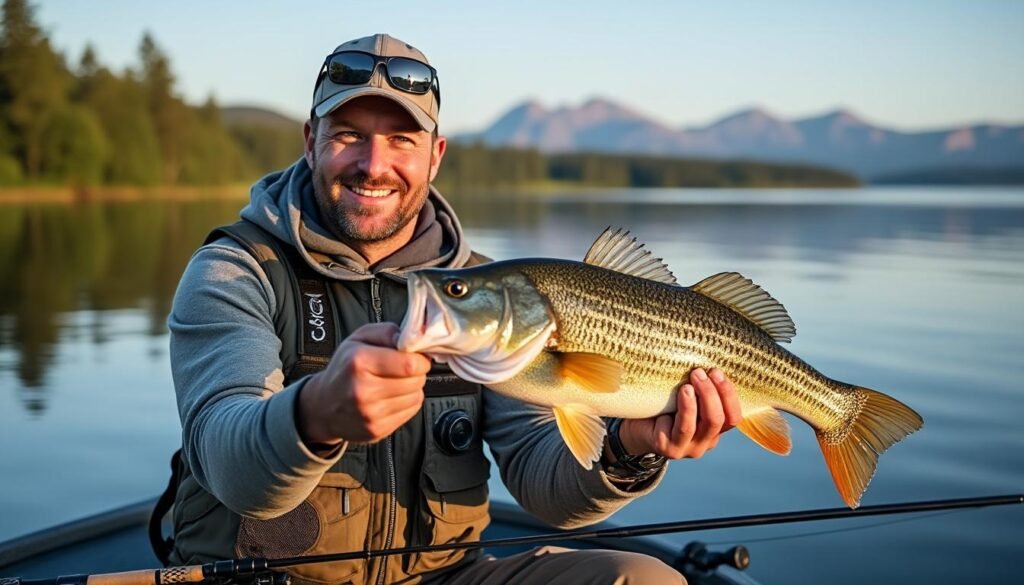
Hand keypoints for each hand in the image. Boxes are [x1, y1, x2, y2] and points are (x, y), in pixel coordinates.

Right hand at [297, 322, 429, 447]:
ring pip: (416, 397)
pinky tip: (390, 397)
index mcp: (359, 362)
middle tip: (401, 369)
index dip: (419, 359)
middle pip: (416, 380)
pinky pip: (410, 412)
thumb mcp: (358, 339)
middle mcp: (364, 390)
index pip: (409, 364)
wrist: (322, 406)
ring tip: (393, 383)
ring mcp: (371, 413)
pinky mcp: (377, 429)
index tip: (415, 357)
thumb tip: (411, 338)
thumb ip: (387, 332)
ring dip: (411, 388)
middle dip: (416, 372)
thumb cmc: (343, 370)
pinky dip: (406, 403)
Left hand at [618, 368, 741, 459]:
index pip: (733, 417)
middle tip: (700, 372)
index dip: (729, 394)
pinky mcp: (670, 449)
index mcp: (714, 430)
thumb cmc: (661, 406)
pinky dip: (686, 408)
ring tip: (692, 380)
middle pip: (720, 419)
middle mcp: (704, 442)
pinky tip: (682, 392)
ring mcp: (688, 448)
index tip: (717, 372)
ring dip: (703, 397)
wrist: (634, 427)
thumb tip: (706, 356)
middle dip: (714, 392)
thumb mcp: (684, 397)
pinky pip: (683, 428)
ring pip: (705, 424)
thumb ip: (698, 388)